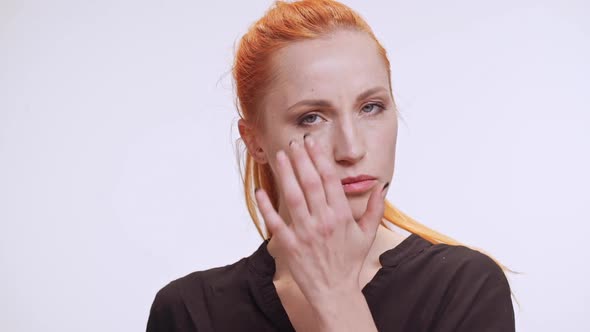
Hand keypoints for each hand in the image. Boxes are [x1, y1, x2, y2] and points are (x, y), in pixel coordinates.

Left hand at [254, 134, 387, 307]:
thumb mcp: (367, 235)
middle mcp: (324, 221)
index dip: (320, 158)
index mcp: (342, 216)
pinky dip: (266, 207)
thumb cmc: (349, 262)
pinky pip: (275, 223)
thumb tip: (381, 187)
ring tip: (281, 156)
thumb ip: (375, 209)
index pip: (330, 179)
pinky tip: (261, 191)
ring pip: (293, 196)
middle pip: (311, 182)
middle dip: (302, 159)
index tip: (312, 142)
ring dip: (286, 174)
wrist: (335, 292)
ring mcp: (305, 233)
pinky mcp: (290, 246)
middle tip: (294, 141)